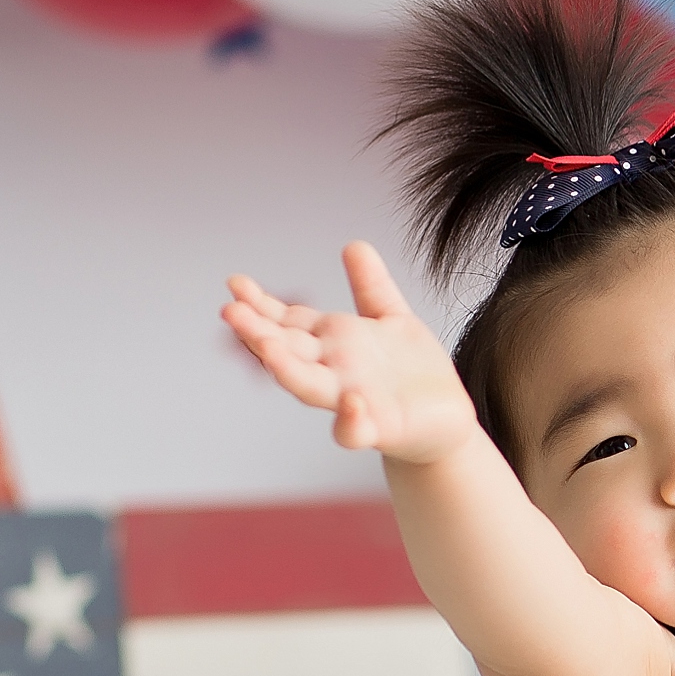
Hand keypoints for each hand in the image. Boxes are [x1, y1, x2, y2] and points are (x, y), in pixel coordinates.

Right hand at [220, 240, 474, 466]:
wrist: (445, 422)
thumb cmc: (412, 374)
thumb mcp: (392, 318)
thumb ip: (371, 286)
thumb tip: (354, 245)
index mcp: (332, 343)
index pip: (288, 322)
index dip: (261, 304)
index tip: (234, 283)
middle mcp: (333, 372)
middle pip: (287, 350)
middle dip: (257, 331)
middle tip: (229, 310)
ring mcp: (352, 401)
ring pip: (308, 387)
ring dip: (284, 368)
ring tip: (265, 347)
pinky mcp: (380, 429)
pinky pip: (358, 430)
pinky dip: (351, 420)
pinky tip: (352, 401)